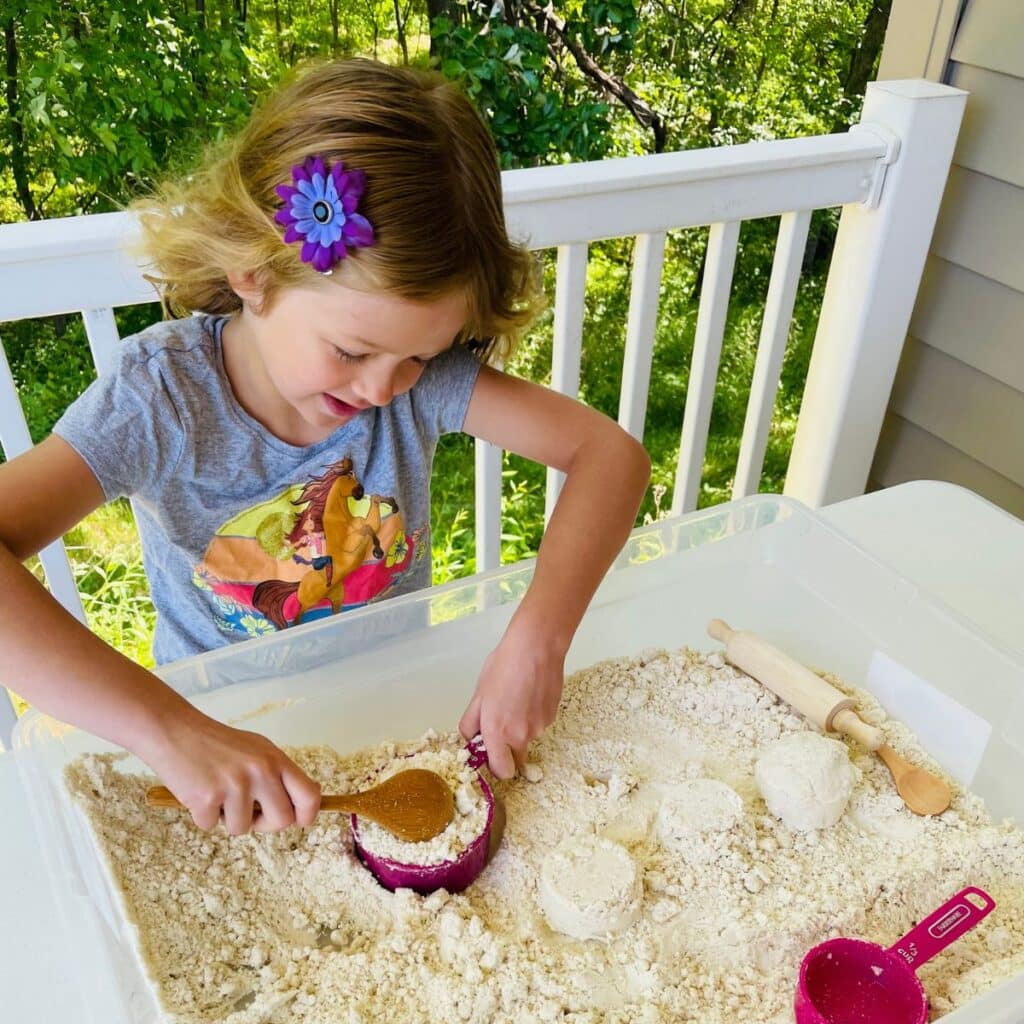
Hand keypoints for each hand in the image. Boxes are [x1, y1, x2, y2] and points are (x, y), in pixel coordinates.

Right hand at [136, 705, 320, 834]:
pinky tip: (198, 791)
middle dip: (264, 824)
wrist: (175, 731)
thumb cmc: (216, 743)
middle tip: (247, 812)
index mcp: (275, 759)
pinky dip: (203, 816)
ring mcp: (235, 785)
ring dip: (227, 819)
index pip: (308, 795)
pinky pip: (211, 826)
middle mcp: (260, 771)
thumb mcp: (256, 750)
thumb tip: (303, 804)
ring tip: (217, 792)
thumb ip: (277, 774)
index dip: (308, 815)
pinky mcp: (208, 798)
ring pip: (242, 829)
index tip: (299, 821)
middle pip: (282, 820)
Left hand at [459, 626, 564, 778]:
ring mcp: (539, 727)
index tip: (490, 752)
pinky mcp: (552, 716)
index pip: (501, 770)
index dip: (495, 765)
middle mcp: (520, 736)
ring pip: (528, 738)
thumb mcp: (478, 694)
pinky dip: (533, 716)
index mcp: (497, 732)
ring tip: (517, 698)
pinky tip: (530, 693)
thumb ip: (471, 722)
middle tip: (502, 723)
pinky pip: (539, 724)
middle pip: (516, 758)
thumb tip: (471, 738)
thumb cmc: (503, 667)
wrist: (536, 648)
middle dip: (508, 748)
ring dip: (521, 728)